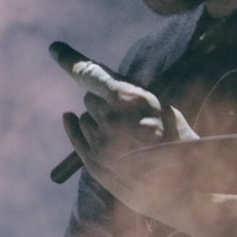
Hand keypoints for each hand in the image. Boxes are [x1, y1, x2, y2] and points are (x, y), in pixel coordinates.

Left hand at [50, 41, 198, 216]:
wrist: (182, 188)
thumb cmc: (176, 143)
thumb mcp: (162, 108)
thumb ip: (131, 96)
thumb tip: (105, 87)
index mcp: (132, 99)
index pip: (94, 75)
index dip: (71, 60)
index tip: (54, 48)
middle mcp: (111, 118)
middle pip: (91, 99)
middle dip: (102, 104)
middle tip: (124, 117)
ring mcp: (99, 141)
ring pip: (85, 117)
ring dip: (97, 121)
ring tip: (123, 137)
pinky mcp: (92, 160)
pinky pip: (75, 134)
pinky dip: (74, 125)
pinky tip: (70, 117)